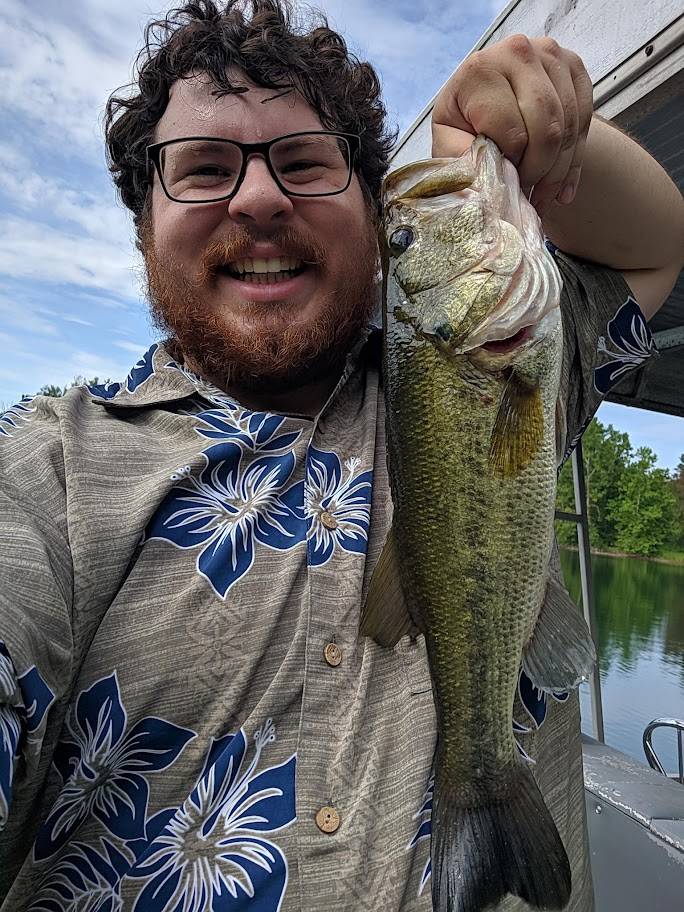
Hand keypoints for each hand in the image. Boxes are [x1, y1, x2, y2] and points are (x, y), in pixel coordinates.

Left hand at [431, 35, 593, 215]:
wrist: (488, 98)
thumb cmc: (464, 122)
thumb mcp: (448, 142)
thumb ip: (459, 161)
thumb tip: (481, 187)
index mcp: (480, 70)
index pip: (513, 133)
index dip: (513, 168)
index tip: (507, 186)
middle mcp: (517, 52)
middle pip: (547, 129)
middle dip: (540, 173)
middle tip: (529, 197)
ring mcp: (550, 55)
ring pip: (569, 128)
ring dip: (558, 172)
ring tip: (543, 197)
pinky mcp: (573, 65)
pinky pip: (585, 119)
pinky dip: (575, 161)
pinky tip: (562, 187)